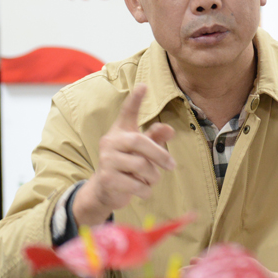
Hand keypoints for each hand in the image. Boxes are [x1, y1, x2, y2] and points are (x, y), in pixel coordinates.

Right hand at [73, 84, 175, 225]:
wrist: (104, 191)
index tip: (144, 86)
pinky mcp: (107, 179)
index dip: (135, 100)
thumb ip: (155, 139)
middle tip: (172, 165)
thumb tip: (170, 129)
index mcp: (120, 132)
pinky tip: (141, 189)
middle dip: (160, 155)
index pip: (127, 113)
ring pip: (141, 166)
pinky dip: (145, 190)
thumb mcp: (141, 152)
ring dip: (153, 176)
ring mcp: (107, 160)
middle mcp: (111, 142)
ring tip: (150, 179)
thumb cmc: (127, 166)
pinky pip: (136, 184)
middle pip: (140, 142)